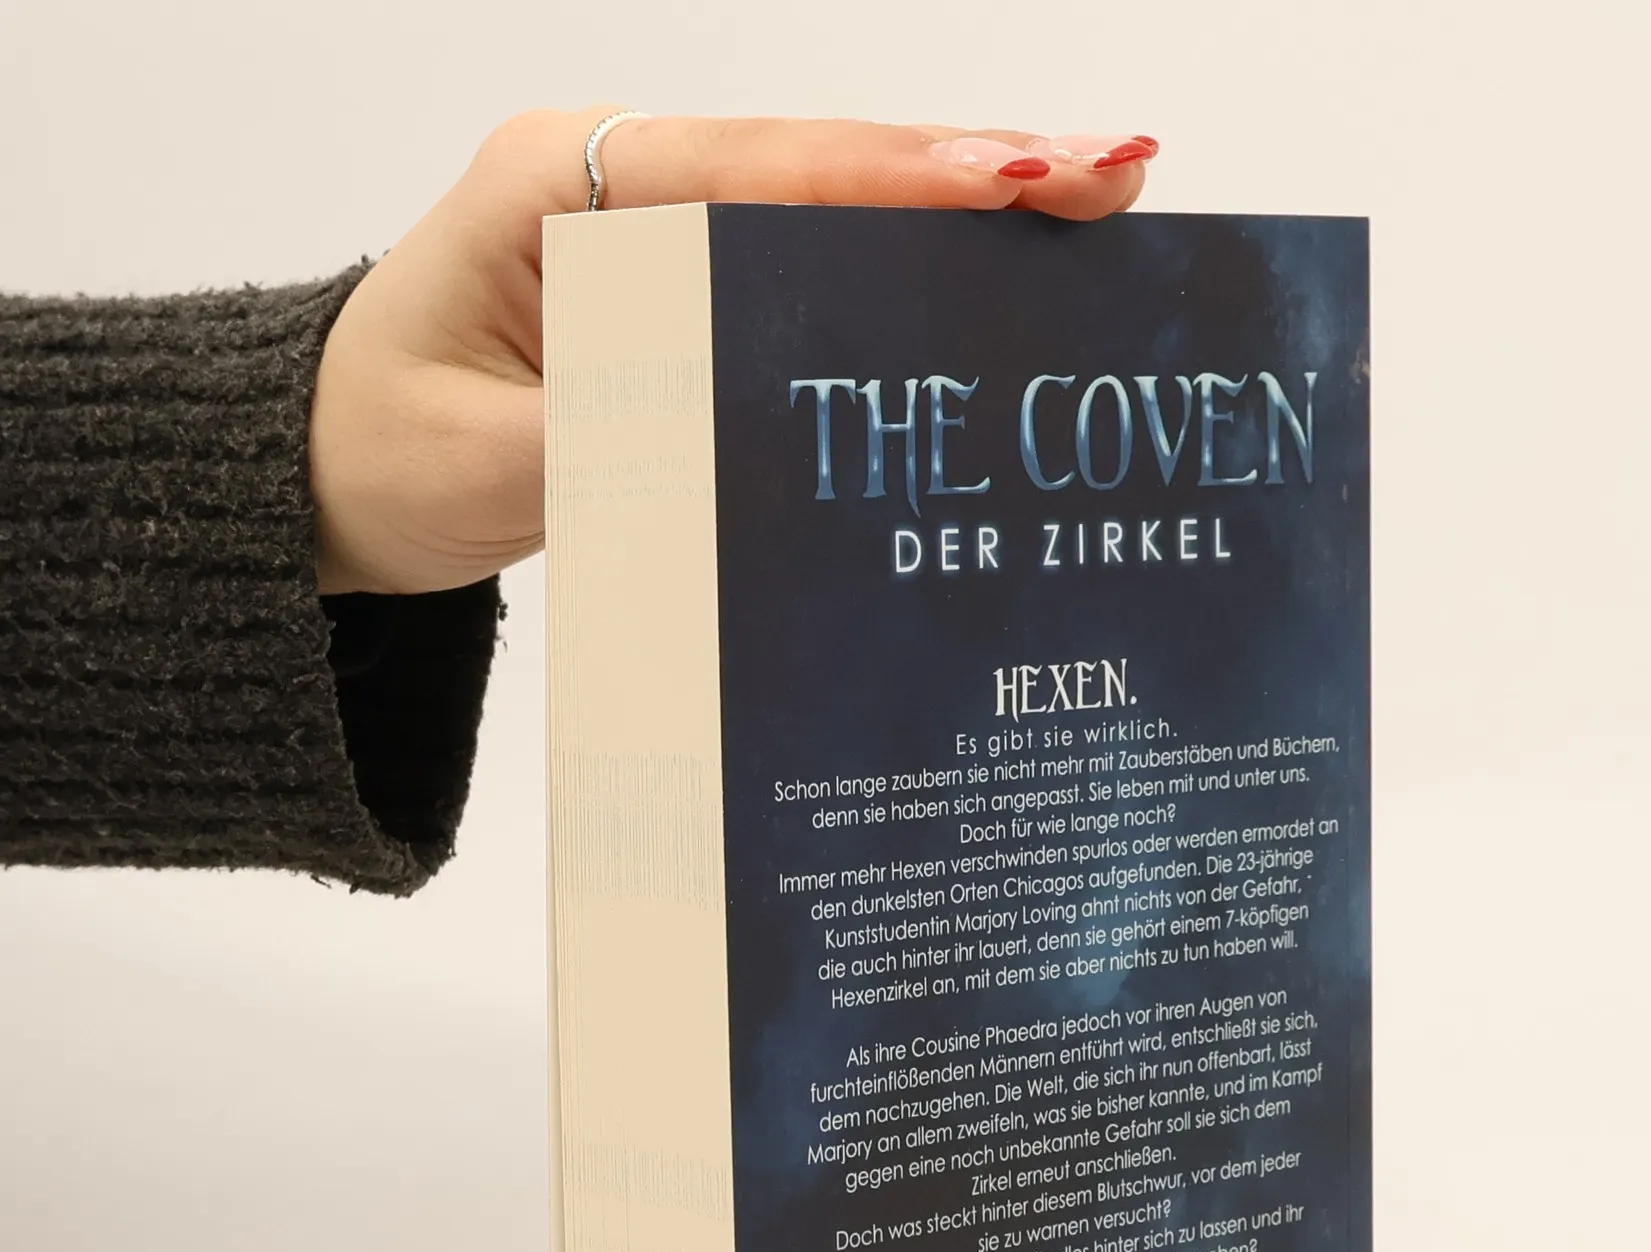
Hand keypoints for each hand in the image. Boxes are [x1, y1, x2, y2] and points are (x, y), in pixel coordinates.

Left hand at [309, 112, 1157, 595]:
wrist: (323, 474)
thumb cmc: (378, 453)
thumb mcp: (487, 462)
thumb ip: (617, 439)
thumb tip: (759, 433)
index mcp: (560, 189)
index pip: (758, 169)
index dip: (900, 178)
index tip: (1023, 176)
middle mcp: (620, 185)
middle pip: (818, 165)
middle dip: (968, 169)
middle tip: (1112, 179)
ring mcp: (654, 234)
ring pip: (826, 210)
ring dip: (954, 217)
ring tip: (1089, 215)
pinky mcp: (676, 291)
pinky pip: (802, 271)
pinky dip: (896, 276)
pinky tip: (984, 292)